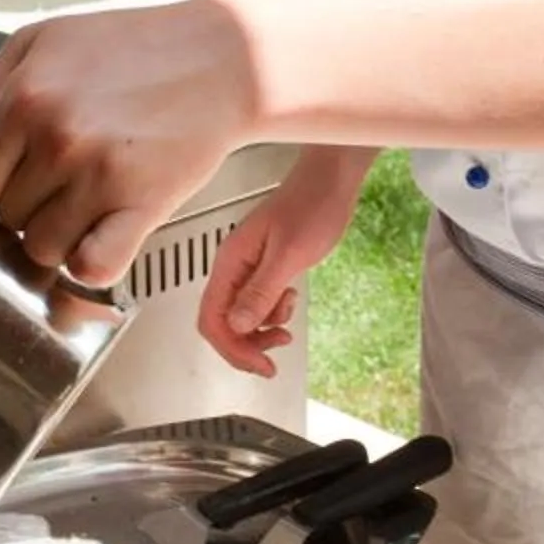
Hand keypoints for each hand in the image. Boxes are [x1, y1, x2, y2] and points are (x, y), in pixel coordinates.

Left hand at [0, 0, 262, 286]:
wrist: (220, 56)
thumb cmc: (134, 47)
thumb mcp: (41, 43)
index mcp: (24, 96)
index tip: (15, 170)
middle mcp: (56, 137)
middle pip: (4, 216)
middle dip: (27, 202)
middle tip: (64, 173)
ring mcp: (99, 176)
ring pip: (41, 248)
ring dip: (58, 233)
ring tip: (86, 198)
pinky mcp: (142, 207)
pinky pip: (91, 268)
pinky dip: (91, 262)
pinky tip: (104, 231)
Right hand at [198, 148, 372, 376]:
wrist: (331, 180)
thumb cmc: (312, 205)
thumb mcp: (289, 254)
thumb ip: (261, 291)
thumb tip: (237, 326)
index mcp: (231, 261)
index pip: (212, 318)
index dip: (232, 348)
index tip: (259, 364)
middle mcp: (233, 266)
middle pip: (222, 321)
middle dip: (245, 346)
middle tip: (272, 360)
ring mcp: (248, 267)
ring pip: (241, 315)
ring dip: (260, 331)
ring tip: (285, 328)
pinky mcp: (265, 266)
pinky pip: (258, 302)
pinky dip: (272, 312)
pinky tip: (289, 302)